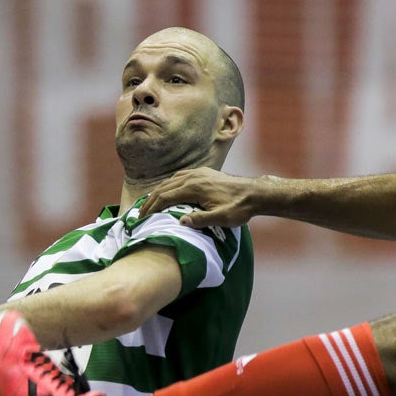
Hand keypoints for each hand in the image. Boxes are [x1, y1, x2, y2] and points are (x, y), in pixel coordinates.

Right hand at [142, 168, 259, 227]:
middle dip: (150, 201)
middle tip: (140, 215)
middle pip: (164, 188)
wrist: (255, 193)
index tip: (142, 219)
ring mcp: (198, 173)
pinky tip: (167, 192)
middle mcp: (193, 177)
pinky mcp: (203, 173)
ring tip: (149, 205)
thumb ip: (201, 220)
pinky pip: (180, 177)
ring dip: (158, 193)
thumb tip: (180, 222)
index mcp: (194, 188)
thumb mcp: (221, 218)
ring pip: (171, 181)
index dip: (152, 209)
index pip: (165, 197)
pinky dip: (169, 185)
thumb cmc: (239, 208)